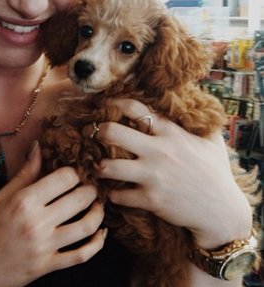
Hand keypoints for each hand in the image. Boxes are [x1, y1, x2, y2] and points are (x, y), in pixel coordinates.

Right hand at [0, 142, 105, 286]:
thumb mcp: (2, 196)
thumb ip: (25, 172)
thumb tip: (39, 146)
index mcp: (24, 201)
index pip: (64, 178)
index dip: (75, 171)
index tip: (77, 171)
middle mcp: (36, 223)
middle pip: (79, 198)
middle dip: (91, 189)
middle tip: (91, 185)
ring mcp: (45, 246)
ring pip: (86, 226)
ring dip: (98, 213)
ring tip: (97, 205)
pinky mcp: (49, 266)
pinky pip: (82, 255)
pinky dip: (97, 244)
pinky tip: (100, 233)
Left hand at [96, 99, 252, 248]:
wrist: (222, 211)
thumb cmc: (216, 172)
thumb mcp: (211, 140)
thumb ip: (196, 121)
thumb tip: (190, 102)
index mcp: (170, 133)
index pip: (135, 109)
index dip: (115, 104)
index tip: (106, 106)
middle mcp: (158, 151)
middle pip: (113, 132)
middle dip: (96, 131)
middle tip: (91, 134)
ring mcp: (152, 176)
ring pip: (109, 167)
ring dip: (99, 166)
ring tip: (98, 166)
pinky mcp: (150, 200)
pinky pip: (118, 195)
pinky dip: (111, 194)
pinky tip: (112, 192)